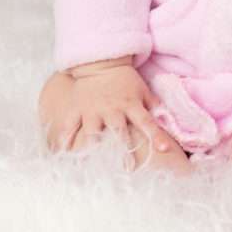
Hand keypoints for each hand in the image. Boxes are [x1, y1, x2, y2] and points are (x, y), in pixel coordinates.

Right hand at [49, 65, 172, 156]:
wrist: (101, 62)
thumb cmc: (124, 78)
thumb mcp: (142, 88)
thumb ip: (154, 104)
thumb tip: (169, 118)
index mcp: (131, 104)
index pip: (147, 122)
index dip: (156, 135)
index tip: (165, 149)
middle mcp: (112, 109)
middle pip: (119, 131)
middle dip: (124, 150)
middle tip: (129, 169)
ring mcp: (93, 110)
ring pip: (93, 132)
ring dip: (94, 148)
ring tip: (93, 165)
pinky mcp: (77, 109)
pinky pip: (69, 126)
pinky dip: (65, 139)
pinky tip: (62, 152)